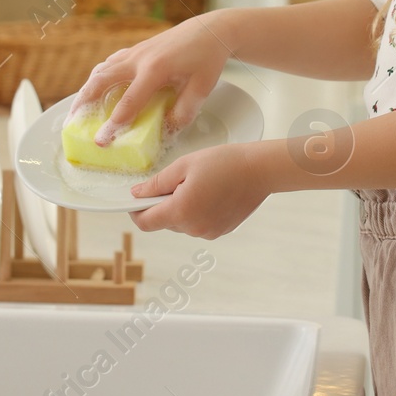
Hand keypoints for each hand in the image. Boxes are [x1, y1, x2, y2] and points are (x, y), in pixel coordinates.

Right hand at [67, 12, 235, 146]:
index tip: (102, 140)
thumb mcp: (202, 88)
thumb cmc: (207, 58)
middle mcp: (139, 59)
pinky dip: (99, 76)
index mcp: (156, 69)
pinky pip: (110, 63)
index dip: (113, 123)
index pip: (128, 102)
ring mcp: (135, 52)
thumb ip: (184, 111)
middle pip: (102, 80)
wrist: (208, 30)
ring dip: (86, 89)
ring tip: (77, 108)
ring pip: (102, 70)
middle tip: (73, 123)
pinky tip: (95, 88)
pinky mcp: (135, 50)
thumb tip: (166, 129)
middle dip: (84, 102)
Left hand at [127, 143, 268, 238]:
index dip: (135, 211)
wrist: (260, 171)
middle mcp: (193, 228)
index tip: (136, 199)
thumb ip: (157, 183)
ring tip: (198, 184)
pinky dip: (196, 212)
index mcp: (180, 211)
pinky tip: (210, 193)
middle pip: (164, 221)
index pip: (145, 222)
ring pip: (181, 223)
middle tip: (176, 180)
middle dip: (162, 204)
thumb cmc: (224, 162)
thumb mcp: (184, 165)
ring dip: (181, 208)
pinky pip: (197, 224)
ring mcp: (208, 232)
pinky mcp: (220, 231)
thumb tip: (136, 194)